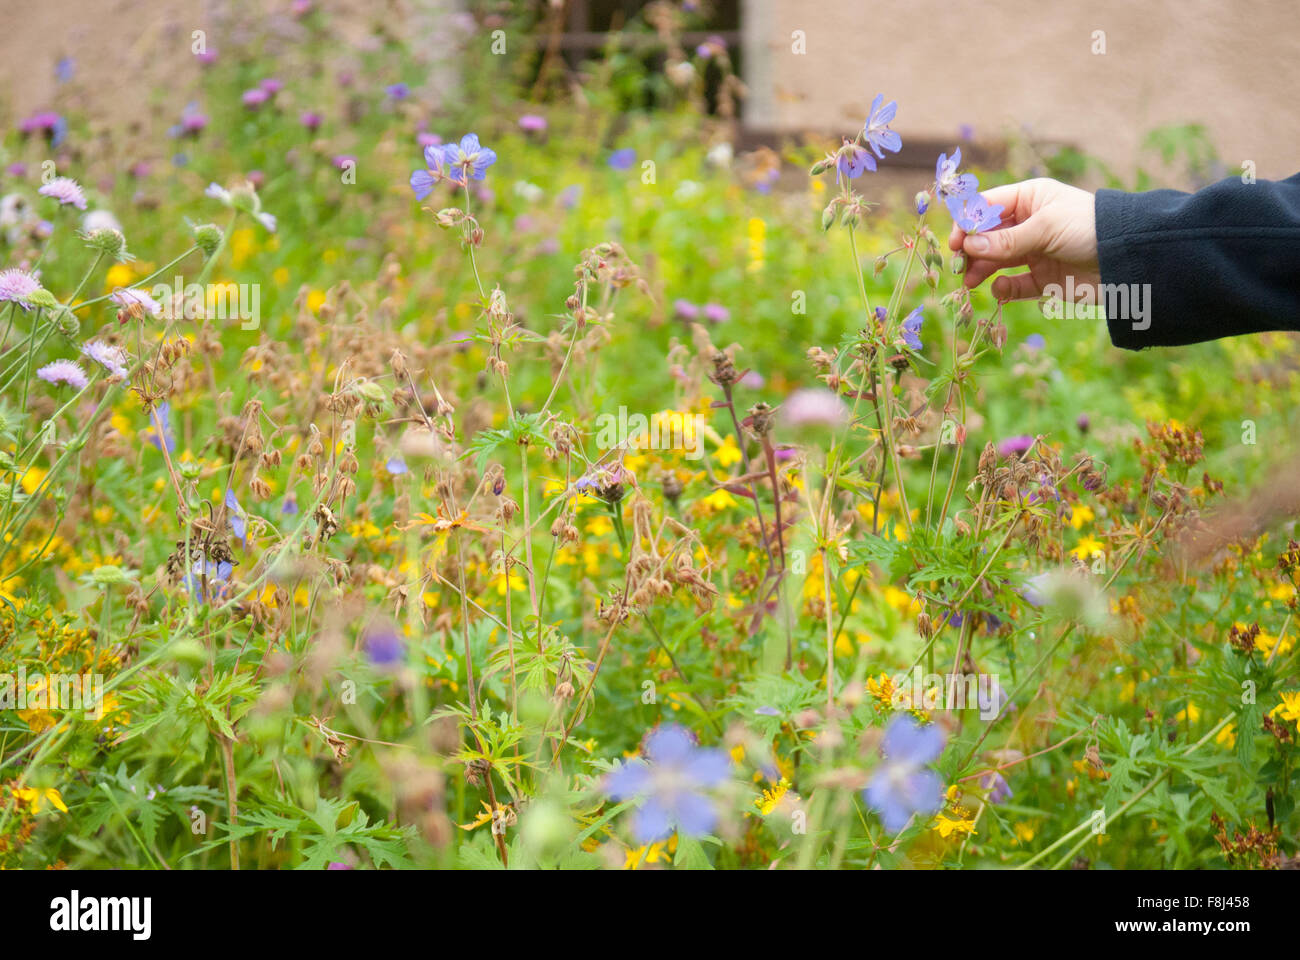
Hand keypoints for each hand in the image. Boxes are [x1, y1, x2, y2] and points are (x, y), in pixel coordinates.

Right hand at [947, 178, 1098, 301]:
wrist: (1127, 258)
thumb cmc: (1088, 228)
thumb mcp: (1045, 228)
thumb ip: (1006, 240)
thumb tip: (968, 247)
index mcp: (1029, 199)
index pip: (987, 207)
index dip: (968, 223)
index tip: (955, 242)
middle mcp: (1028, 224)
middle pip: (986, 237)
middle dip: (970, 251)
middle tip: (958, 267)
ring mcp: (1033, 252)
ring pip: (995, 262)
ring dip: (980, 271)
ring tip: (970, 283)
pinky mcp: (1042, 279)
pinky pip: (1013, 285)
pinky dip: (1003, 289)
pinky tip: (999, 290)